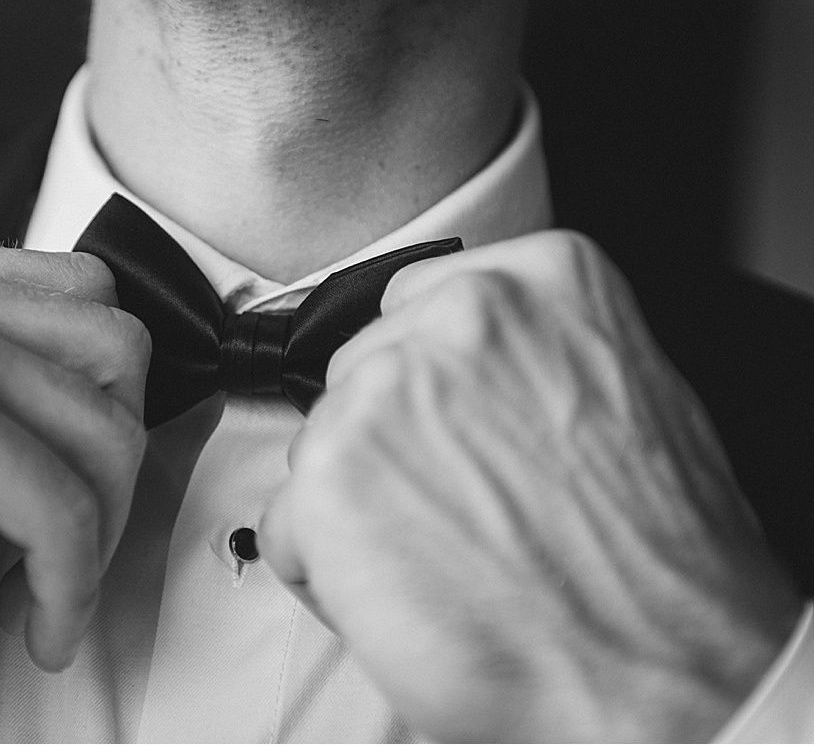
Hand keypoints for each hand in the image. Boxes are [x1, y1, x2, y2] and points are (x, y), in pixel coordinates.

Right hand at [0, 243, 149, 740]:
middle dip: (115, 462)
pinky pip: (65, 509)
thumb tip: (113, 404)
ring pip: (106, 430)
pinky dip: (68, 584)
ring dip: (98, 534)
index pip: (88, 292)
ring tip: (40, 584)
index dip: (108, 395)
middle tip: (73, 535)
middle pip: (117, 350)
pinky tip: (31, 617)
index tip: (83, 472)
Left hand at [260, 230, 801, 741]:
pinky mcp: (328, 472)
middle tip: (453, 507)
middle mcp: (460, 312)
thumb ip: (534, 353)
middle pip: (360, 371)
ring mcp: (386, 388)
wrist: (668, 676)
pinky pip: (287, 524)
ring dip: (356, 506)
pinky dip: (325, 573)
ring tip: (442, 558)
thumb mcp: (630, 393)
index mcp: (541, 278)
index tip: (448, 431)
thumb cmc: (660, 563)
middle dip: (388, 441)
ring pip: (319, 444)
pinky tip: (405, 595)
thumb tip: (466, 370)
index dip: (426, 387)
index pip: (415, 306)